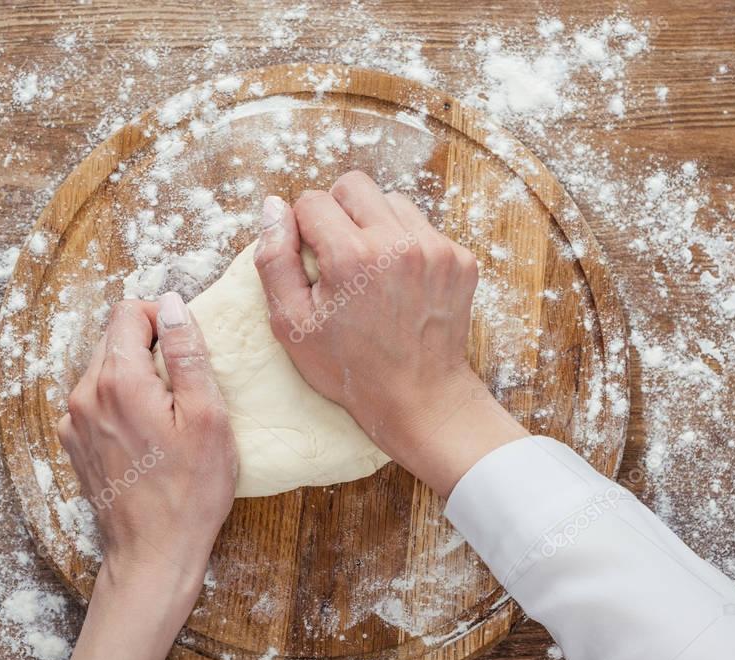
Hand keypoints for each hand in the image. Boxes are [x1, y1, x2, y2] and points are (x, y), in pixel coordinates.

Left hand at [57, 293, 237, 659]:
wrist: (153, 553)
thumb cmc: (190, 490)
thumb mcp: (206, 416)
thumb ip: (186, 353)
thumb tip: (173, 304)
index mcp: (118, 380)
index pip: (129, 312)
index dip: (163, 317)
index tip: (188, 345)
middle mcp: (84, 394)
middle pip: (114, 337)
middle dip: (151, 345)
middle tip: (186, 381)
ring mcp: (73, 420)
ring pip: (105, 367)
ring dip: (136, 373)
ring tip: (169, 411)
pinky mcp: (73, 441)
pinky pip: (96, 399)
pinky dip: (121, 400)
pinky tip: (148, 432)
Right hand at [254, 171, 526, 497]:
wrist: (418, 399)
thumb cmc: (348, 367)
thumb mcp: (290, 324)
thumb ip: (274, 260)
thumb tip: (274, 207)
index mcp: (351, 256)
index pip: (312, 200)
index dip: (302, 228)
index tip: (311, 262)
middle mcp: (398, 242)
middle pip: (353, 185)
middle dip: (337, 213)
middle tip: (337, 256)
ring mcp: (435, 248)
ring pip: (391, 201)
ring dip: (374, 225)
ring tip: (370, 270)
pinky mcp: (460, 259)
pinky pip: (422, 227)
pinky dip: (405, 244)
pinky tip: (399, 283)